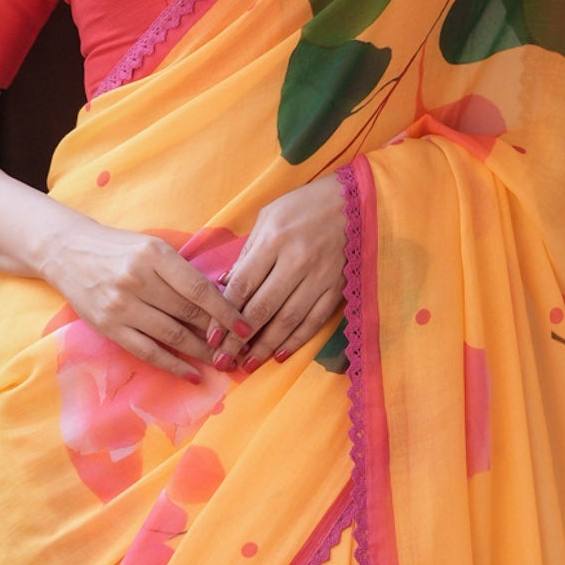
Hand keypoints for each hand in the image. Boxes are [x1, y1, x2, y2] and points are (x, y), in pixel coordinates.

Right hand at [42, 212, 249, 380]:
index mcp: (154, 255)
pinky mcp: (109, 327)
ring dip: (202, 353)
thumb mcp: (153, 247)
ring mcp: (121, 306)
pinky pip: (148, 351)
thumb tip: (223, 301)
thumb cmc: (119, 248)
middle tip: (241, 351)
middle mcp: (138, 280)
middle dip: (219, 336)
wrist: (67, 251)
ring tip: (224, 363)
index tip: (246, 328)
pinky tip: (193, 375)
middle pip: (189, 314)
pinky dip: (173, 365)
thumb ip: (183, 272)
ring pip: (172, 336)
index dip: (226, 311)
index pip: (199, 289)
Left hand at [213, 176, 347, 369]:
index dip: (224, 316)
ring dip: (266, 347)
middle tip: (224, 361)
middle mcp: (297, 260)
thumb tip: (226, 286)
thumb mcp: (268, 218)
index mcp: (274, 240)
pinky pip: (314, 320)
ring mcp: (320, 276)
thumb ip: (246, 253)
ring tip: (248, 364)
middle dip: (239, 340)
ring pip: (288, 320)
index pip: (243, 286)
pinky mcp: (337, 287)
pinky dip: (297, 340)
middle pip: (262, 309)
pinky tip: (280, 354)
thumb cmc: (302, 207)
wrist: (352, 200)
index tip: (212, 338)